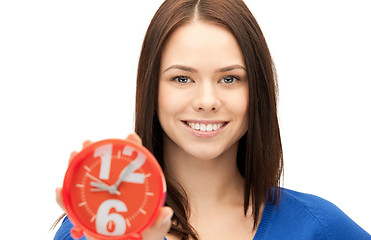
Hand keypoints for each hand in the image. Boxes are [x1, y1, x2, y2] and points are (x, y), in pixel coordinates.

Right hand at [55, 134, 172, 239]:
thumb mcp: (151, 232)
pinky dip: (64, 198)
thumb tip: (166, 212)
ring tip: (72, 157)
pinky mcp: (85, 215)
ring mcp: (99, 202)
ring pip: (86, 182)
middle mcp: (114, 193)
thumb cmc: (140, 236)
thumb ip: (158, 225)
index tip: (131, 136)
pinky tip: (60, 191)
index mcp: (133, 193)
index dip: (133, 149)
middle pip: (104, 169)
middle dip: (95, 153)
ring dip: (77, 168)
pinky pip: (72, 206)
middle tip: (88, 143)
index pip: (133, 168)